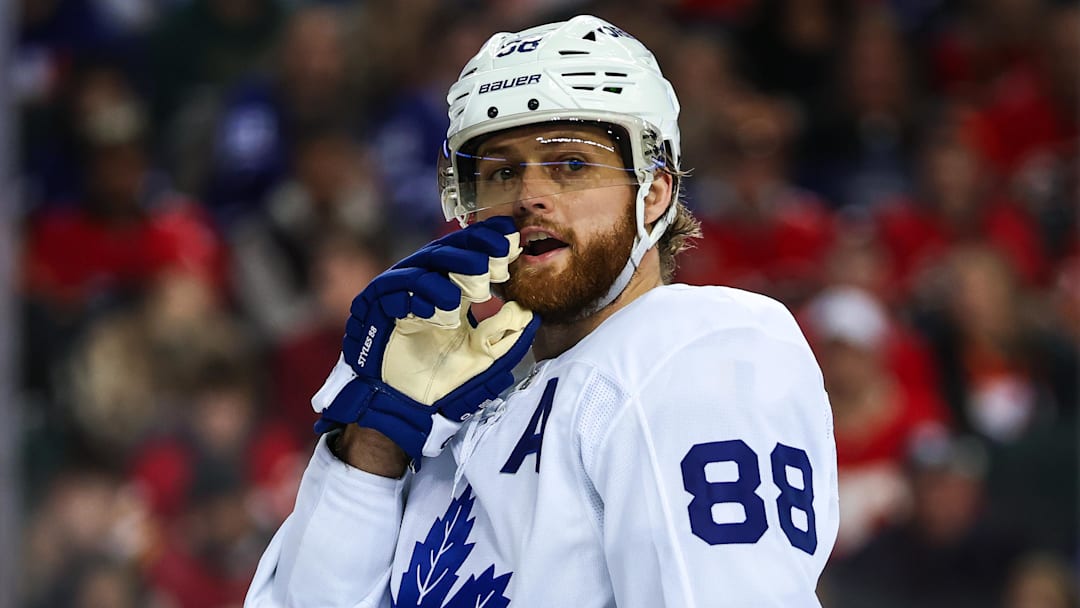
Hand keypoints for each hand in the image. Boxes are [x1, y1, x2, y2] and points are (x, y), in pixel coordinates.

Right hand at [311, 217, 538, 461]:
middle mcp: (423, 284)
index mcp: (448, 289)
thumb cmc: (442, 382)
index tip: (512, 238)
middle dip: (474, 249)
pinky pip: (395, 288)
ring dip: (451, 271)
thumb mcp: (484, 359)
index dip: (487, 241)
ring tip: (475, 292)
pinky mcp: (374, 304)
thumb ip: (506, 338)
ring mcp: (398, 292)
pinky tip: (439, 311)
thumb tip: (531, 314)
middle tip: (498, 255)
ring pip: (423, 265)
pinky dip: (418, 294)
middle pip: (446, 250)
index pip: (467, 253)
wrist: (405, 407)